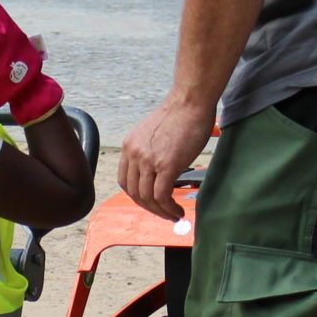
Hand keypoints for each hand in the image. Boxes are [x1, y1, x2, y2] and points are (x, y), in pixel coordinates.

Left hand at [118, 96, 213, 221]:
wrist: (190, 101)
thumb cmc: (180, 114)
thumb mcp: (154, 134)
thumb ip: (151, 152)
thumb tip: (160, 171)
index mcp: (129, 146)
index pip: (125, 181)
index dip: (137, 196)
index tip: (151, 202)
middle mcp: (134, 154)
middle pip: (134, 193)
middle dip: (149, 208)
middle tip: (164, 213)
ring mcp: (148, 160)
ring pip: (147, 198)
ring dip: (161, 212)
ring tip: (174, 215)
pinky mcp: (166, 165)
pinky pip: (162, 196)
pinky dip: (169, 208)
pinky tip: (178, 211)